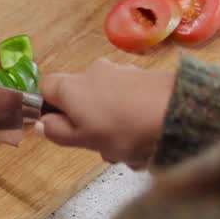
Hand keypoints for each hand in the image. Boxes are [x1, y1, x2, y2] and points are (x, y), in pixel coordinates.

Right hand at [36, 59, 174, 168]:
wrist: (177, 112)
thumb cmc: (124, 130)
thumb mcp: (84, 140)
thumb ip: (58, 132)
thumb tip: (42, 123)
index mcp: (71, 86)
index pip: (45, 87)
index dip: (48, 107)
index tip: (60, 125)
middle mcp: (92, 72)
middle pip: (79, 96)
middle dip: (86, 120)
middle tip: (99, 144)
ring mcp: (120, 72)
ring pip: (105, 100)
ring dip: (112, 122)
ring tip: (129, 146)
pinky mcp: (144, 76)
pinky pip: (129, 99)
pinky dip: (132, 116)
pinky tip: (146, 135)